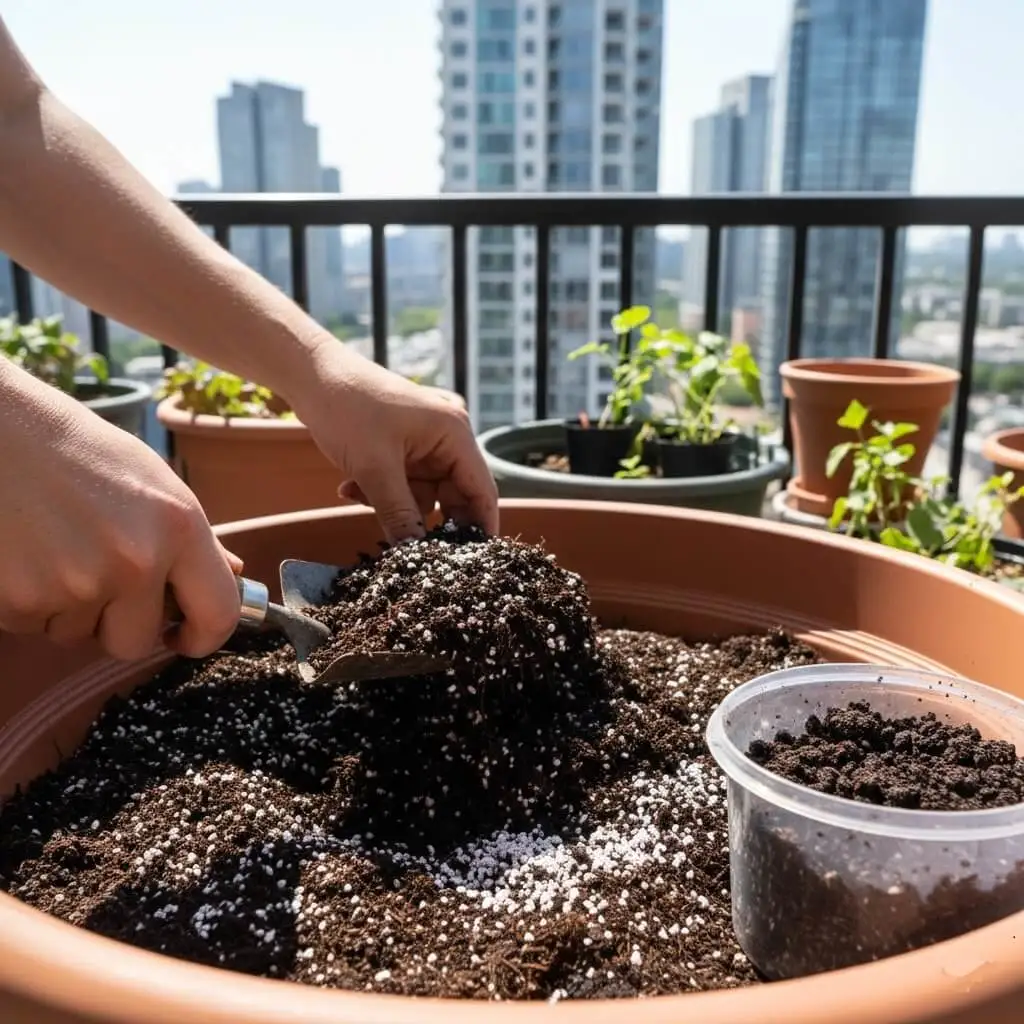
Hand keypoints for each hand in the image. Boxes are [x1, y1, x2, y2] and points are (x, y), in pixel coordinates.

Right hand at [0, 361, 241, 659]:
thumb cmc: (73, 450)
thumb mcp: (151, 481)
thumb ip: (191, 538)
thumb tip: (231, 574)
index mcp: (179, 527)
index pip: (218, 614)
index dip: (202, 637)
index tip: (184, 637)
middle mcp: (135, 561)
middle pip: (136, 641)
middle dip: (117, 622)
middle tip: (95, 578)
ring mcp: (76, 585)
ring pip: (77, 634)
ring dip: (67, 608)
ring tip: (51, 547)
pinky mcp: (19, 600)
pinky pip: (31, 625)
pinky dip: (25, 601)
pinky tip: (20, 553)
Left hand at [288, 345, 498, 542]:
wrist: (310, 376)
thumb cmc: (347, 408)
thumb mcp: (374, 468)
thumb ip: (399, 515)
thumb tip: (414, 558)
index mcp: (455, 433)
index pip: (482, 490)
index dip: (481, 528)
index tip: (474, 563)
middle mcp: (448, 436)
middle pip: (454, 495)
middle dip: (425, 518)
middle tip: (405, 546)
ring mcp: (426, 441)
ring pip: (425, 493)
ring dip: (395, 504)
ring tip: (358, 493)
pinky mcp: (405, 446)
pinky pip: (405, 483)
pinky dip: (382, 491)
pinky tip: (351, 487)